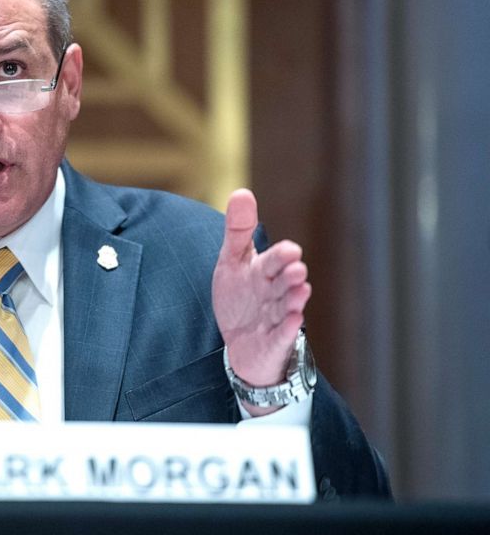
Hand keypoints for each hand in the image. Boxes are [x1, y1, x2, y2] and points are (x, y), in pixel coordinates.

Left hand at [212, 189, 310, 414]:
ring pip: (284, 308)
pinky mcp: (272, 342)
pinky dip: (286, 329)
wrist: (241, 341)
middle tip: (297, 268)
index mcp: (263, 272)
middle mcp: (273, 294)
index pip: (272, 261)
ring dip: (292, 300)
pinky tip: (293, 320)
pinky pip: (280, 335)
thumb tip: (242, 192)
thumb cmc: (240, 297)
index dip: (280, 257)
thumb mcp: (232, 261)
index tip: (290, 250)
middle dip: (289, 276)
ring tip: (301, 290)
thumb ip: (238, 230)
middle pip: (281, 284)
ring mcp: (274, 319)